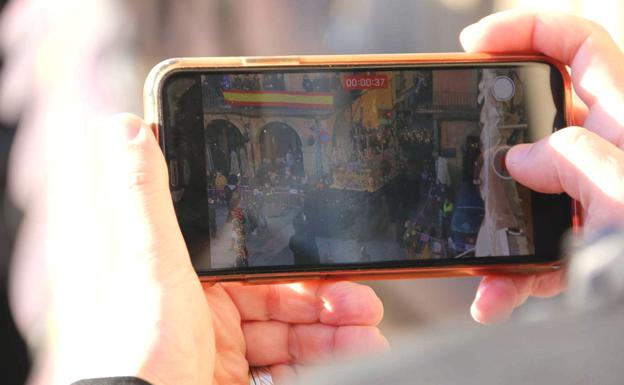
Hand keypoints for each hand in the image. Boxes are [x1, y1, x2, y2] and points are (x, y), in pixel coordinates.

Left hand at [13, 114, 385, 384]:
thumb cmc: (142, 350)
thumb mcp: (151, 265)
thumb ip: (148, 197)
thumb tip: (131, 128)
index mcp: (191, 284)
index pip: (262, 269)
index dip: (304, 268)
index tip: (341, 266)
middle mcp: (208, 320)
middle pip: (286, 305)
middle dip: (332, 304)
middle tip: (366, 305)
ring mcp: (223, 357)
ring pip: (294, 339)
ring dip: (336, 336)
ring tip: (369, 338)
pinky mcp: (235, 383)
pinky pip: (288, 369)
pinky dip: (322, 363)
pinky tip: (351, 357)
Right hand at [460, 10, 623, 323]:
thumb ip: (574, 162)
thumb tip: (519, 161)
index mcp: (623, 122)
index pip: (577, 45)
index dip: (526, 29)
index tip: (475, 45)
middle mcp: (604, 152)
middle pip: (536, 116)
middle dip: (490, 130)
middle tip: (458, 143)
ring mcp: (588, 196)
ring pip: (524, 189)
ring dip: (491, 219)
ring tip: (470, 247)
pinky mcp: (581, 237)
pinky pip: (532, 244)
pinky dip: (507, 272)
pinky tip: (492, 297)